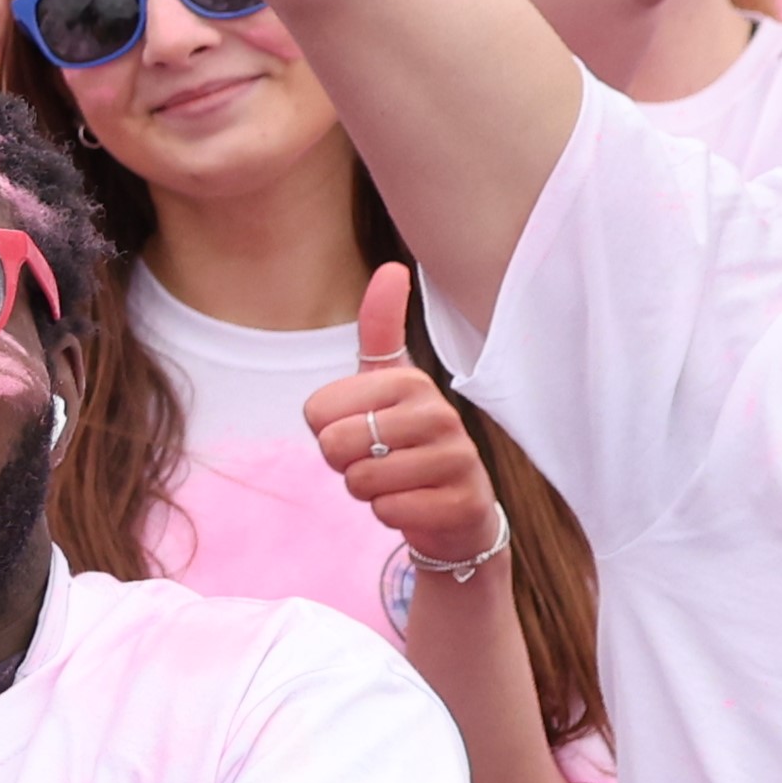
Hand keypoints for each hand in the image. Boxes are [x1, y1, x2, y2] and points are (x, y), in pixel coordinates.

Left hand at [305, 266, 507, 581]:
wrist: (455, 510)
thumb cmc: (405, 442)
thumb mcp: (386, 383)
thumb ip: (380, 328)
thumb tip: (394, 266)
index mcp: (409, 380)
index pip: (317, 411)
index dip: (325, 431)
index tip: (360, 429)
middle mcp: (439, 413)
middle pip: (335, 445)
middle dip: (345, 464)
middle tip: (378, 461)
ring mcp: (457, 458)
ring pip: (362, 480)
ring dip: (368, 491)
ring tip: (398, 482)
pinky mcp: (463, 503)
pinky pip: (390, 511)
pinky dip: (391, 515)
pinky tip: (416, 505)